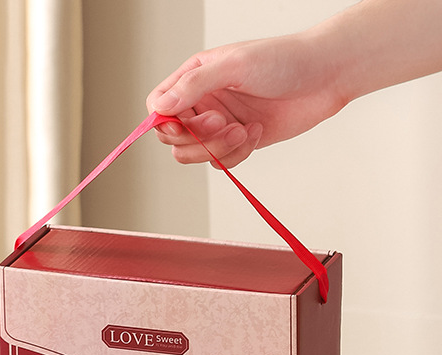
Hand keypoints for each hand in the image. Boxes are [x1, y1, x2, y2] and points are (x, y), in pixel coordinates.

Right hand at [147, 34, 345, 166]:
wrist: (327, 76)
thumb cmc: (285, 59)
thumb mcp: (235, 65)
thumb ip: (194, 86)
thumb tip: (160, 108)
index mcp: (194, 77)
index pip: (159, 108)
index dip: (164, 123)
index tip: (182, 127)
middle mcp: (203, 102)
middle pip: (174, 138)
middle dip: (197, 139)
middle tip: (223, 123)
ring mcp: (219, 124)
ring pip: (196, 154)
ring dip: (218, 149)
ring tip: (244, 130)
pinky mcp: (237, 141)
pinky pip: (220, 162)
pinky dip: (238, 154)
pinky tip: (257, 132)